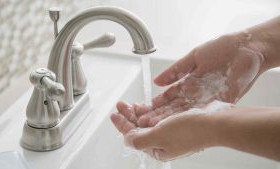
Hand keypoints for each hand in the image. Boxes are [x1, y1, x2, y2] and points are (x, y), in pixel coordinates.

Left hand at [111, 101, 232, 160]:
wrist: (216, 122)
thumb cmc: (190, 130)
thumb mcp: (159, 135)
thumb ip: (139, 139)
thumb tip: (126, 139)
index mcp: (157, 149)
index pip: (133, 136)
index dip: (121, 124)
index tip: (113, 114)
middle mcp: (163, 143)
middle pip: (139, 128)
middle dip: (128, 116)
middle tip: (120, 104)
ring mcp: (170, 133)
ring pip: (148, 122)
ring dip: (137, 112)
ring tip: (130, 103)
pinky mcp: (178, 123)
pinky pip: (158, 117)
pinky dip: (150, 111)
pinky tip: (145, 105)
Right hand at [137, 32, 265, 126]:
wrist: (246, 48)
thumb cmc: (221, 49)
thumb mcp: (193, 57)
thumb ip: (175, 70)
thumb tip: (156, 81)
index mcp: (188, 82)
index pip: (169, 96)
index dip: (157, 104)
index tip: (145, 110)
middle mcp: (196, 94)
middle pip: (175, 107)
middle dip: (160, 116)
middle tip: (144, 123)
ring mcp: (207, 100)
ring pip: (186, 113)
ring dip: (172, 120)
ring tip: (157, 127)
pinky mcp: (220, 103)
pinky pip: (203, 113)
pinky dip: (191, 120)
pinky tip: (180, 125)